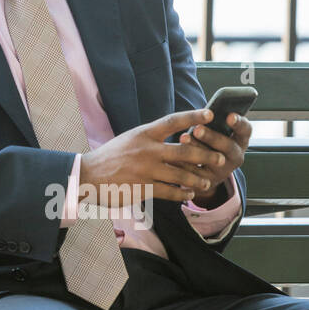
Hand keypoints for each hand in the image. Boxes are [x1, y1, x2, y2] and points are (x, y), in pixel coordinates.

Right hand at [80, 108, 228, 203]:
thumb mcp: (130, 139)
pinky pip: (169, 192)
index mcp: (144, 133)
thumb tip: (173, 135)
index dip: (193, 116)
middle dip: (206, 155)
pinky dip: (182, 194)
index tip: (211, 114)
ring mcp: (145, 169)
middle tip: (220, 158)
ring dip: (197, 179)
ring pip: (181, 174)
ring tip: (207, 182)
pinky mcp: (142, 188)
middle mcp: (147, 149)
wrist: (88, 175)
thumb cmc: (111, 157)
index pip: (173, 121)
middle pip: (185, 150)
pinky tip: (189, 195)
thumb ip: (150, 138)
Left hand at [179, 110, 250, 206]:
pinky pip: (196, 173)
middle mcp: (236, 157)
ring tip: (183, 138)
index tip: (229, 115)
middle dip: (212, 137)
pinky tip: (174, 154)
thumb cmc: (213, 142)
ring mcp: (224, 171)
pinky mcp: (209, 182)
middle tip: (197, 128)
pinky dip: (185, 163)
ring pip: (211, 161)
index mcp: (241, 140)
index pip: (245, 130)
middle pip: (228, 147)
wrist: (208, 171)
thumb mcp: (219, 132)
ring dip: (197, 148)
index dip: (239, 123)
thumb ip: (216, 122)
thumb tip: (205, 111)